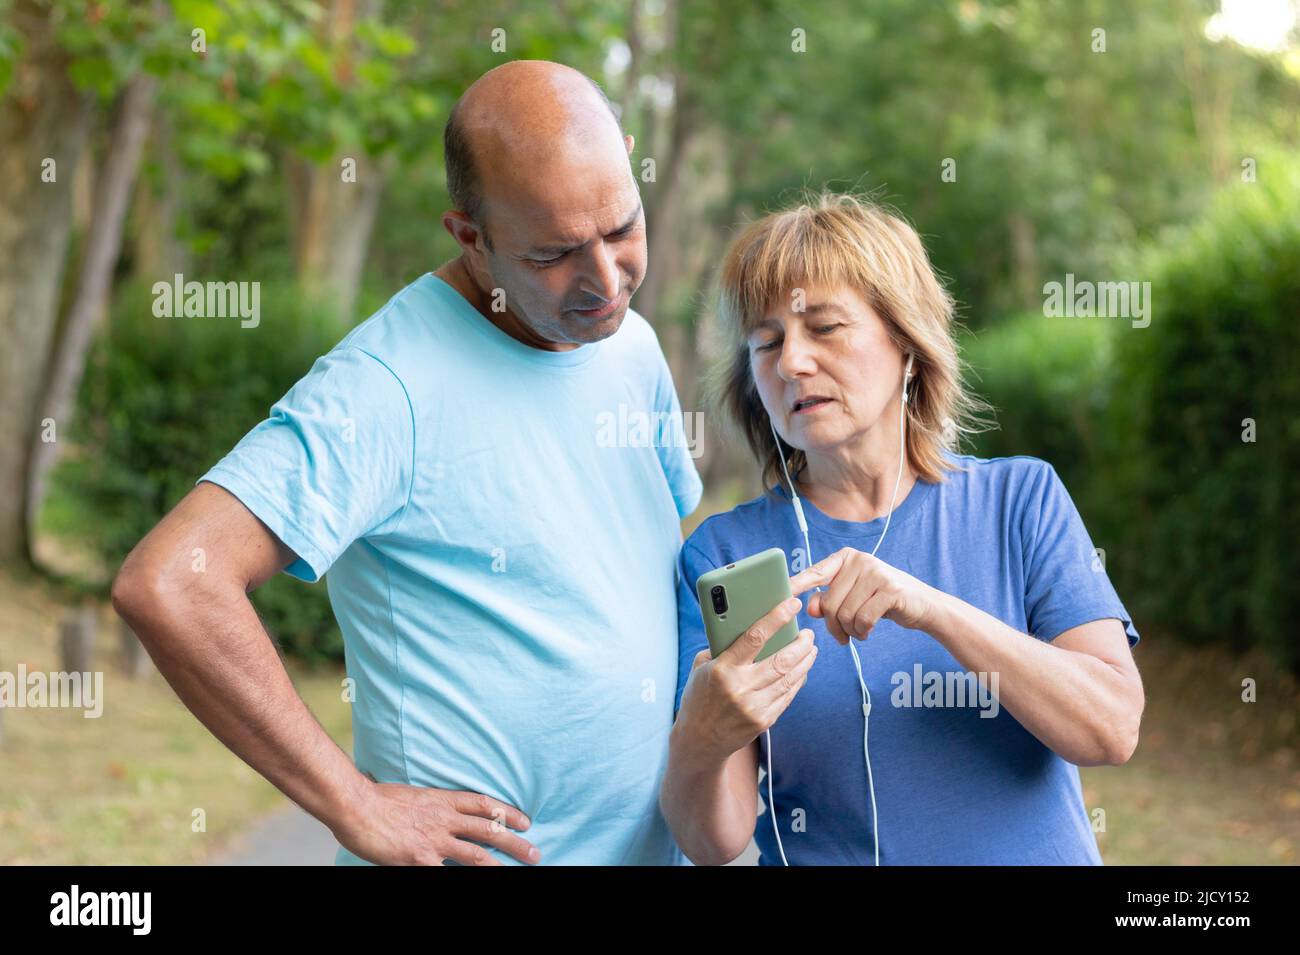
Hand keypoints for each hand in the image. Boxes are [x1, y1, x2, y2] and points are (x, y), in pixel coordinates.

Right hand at [334, 778, 540, 865]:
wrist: (356, 806)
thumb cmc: (376, 799)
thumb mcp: (412, 796)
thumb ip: (429, 806)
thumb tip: (436, 812)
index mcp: (441, 800)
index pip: (482, 804)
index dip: (507, 812)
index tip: (524, 821)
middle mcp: (444, 819)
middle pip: (488, 829)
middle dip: (514, 842)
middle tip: (535, 852)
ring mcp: (434, 841)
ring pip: (477, 854)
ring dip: (500, 864)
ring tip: (520, 868)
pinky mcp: (421, 860)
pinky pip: (447, 874)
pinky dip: (460, 878)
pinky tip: (474, 881)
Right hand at [675, 596, 817, 764]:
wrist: (699, 740)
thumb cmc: (699, 697)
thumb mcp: (701, 668)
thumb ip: (722, 648)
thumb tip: (746, 626)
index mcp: (723, 669)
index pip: (755, 636)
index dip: (777, 617)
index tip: (792, 605)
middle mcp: (741, 687)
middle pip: (782, 659)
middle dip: (801, 643)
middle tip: (809, 634)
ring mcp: (754, 706)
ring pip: (790, 677)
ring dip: (805, 660)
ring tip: (811, 649)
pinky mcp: (764, 720)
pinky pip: (788, 695)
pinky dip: (798, 680)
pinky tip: (802, 669)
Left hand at [789, 546, 936, 643]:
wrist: (922, 605)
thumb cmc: (880, 601)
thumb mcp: (852, 598)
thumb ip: (829, 600)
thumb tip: (811, 607)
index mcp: (846, 558)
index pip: (815, 573)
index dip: (796, 584)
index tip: (780, 593)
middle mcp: (860, 560)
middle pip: (829, 603)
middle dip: (833, 626)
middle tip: (843, 636)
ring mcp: (876, 572)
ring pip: (844, 614)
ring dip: (849, 631)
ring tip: (859, 631)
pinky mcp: (890, 590)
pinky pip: (862, 619)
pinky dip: (862, 632)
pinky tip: (868, 631)